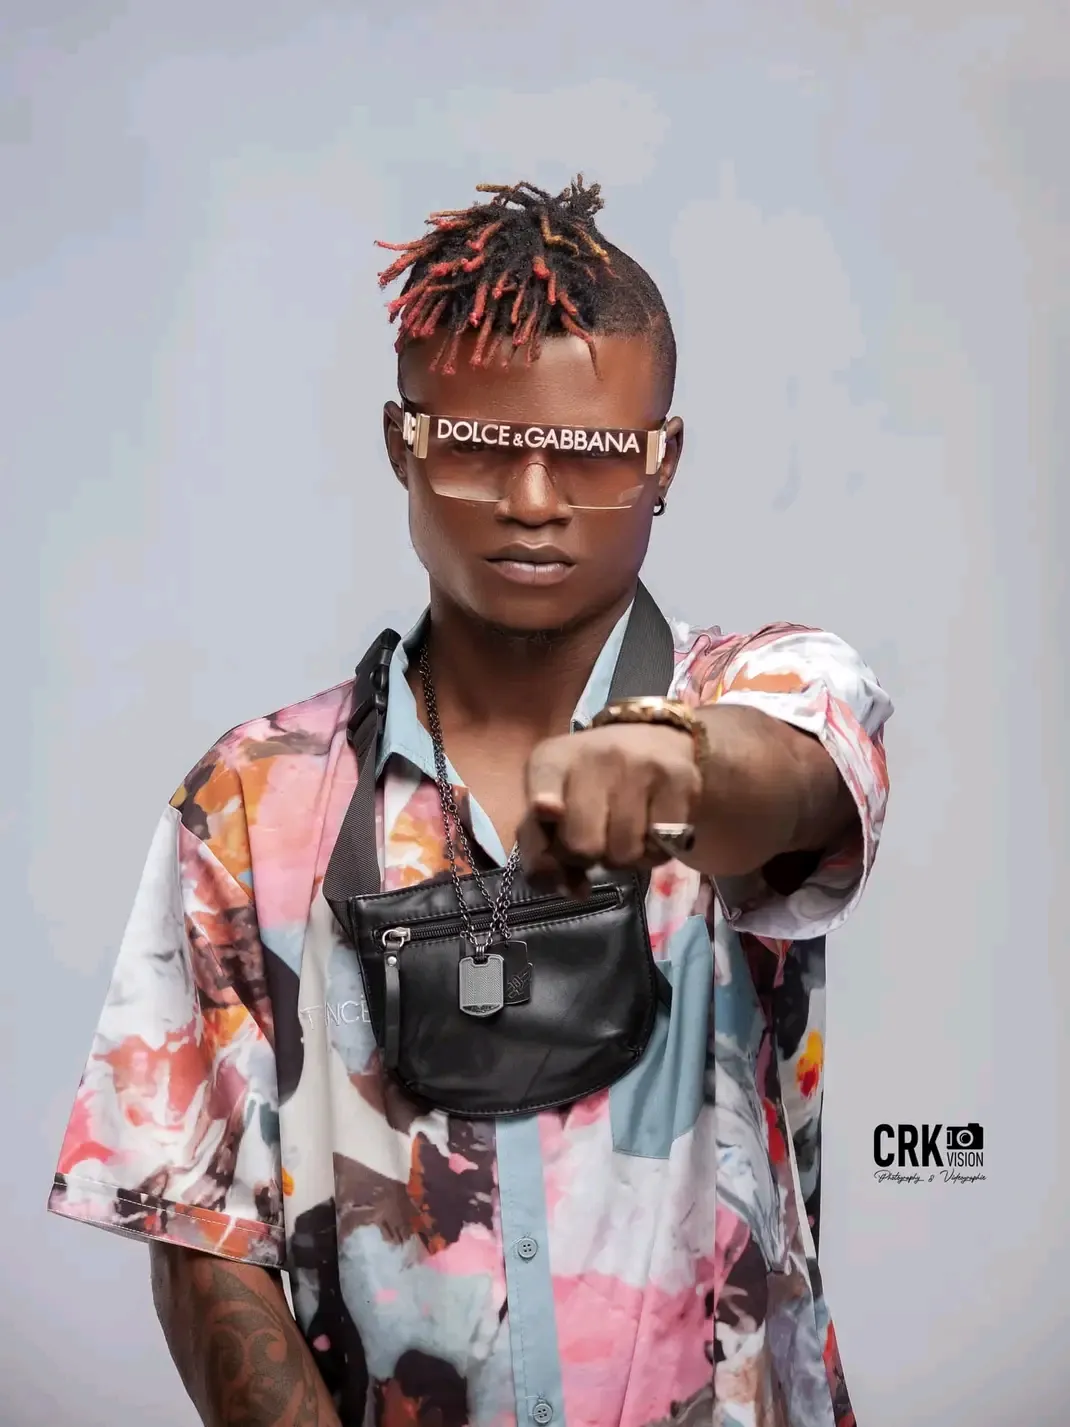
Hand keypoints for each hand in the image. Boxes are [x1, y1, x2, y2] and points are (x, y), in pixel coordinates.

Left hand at [517, 723, 701, 894]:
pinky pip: (660, 850)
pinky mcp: (678, 779)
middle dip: (586, 857)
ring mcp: (639, 765)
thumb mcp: (555, 806)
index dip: (543, 813)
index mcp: (552, 760)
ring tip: (623, 831)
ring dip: (622, 858)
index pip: (542, 796)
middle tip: (595, 838)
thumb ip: (544, 851)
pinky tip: (650, 829)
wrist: (652, 745)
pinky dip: (653, 854)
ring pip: (624, 855)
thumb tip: (574, 890)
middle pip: (582, 846)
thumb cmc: (590, 785)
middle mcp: (595, 755)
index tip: (546, 811)